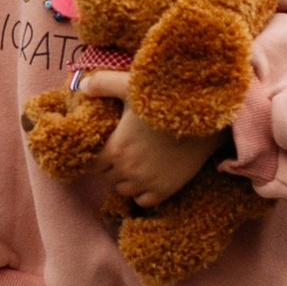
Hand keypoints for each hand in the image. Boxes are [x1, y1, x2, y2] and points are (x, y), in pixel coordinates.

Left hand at [82, 73, 224, 206]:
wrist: (204, 120)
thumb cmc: (165, 101)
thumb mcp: (131, 86)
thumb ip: (104, 84)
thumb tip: (82, 85)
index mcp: (115, 148)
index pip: (92, 165)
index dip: (97, 157)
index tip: (107, 148)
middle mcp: (127, 170)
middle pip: (108, 177)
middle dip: (111, 167)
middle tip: (124, 152)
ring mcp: (146, 182)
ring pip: (123, 190)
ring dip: (126, 180)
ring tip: (136, 163)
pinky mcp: (165, 190)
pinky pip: (143, 201)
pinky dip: (142, 193)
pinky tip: (148, 177)